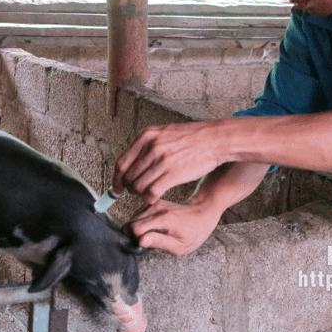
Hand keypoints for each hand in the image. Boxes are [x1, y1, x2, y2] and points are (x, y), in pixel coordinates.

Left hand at [114, 121, 230, 204]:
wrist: (214, 139)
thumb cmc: (192, 138)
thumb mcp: (164, 133)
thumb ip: (147, 145)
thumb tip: (132, 163)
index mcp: (146, 136)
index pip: (121, 162)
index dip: (116, 178)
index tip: (117, 187)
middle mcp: (151, 147)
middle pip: (128, 176)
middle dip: (129, 188)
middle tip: (135, 192)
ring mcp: (161, 160)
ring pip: (138, 186)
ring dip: (140, 194)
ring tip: (147, 194)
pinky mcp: (172, 174)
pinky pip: (151, 192)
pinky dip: (149, 199)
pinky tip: (155, 197)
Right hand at [127, 199, 221, 256]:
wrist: (202, 214)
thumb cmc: (193, 233)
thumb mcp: (180, 246)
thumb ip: (159, 243)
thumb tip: (140, 241)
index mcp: (164, 219)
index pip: (135, 228)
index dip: (135, 239)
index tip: (144, 245)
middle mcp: (157, 208)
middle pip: (131, 223)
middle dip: (135, 235)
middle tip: (149, 241)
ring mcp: (154, 204)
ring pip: (133, 218)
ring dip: (138, 229)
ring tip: (154, 234)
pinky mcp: (153, 202)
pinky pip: (138, 215)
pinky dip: (142, 223)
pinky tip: (154, 228)